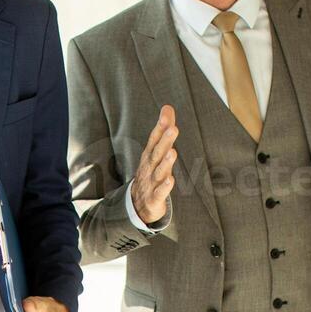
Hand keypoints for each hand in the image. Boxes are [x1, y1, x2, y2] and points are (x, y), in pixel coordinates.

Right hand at [131, 104, 178, 223]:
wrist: (138, 204)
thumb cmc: (150, 172)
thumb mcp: (156, 151)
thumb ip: (163, 129)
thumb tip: (168, 107)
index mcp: (149, 156)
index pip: (154, 140)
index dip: (160, 128)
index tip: (167, 115)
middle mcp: (149, 167)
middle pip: (157, 153)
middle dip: (164, 141)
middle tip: (173, 129)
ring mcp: (150, 183)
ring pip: (158, 172)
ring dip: (165, 163)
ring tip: (173, 152)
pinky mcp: (154, 198)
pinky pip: (159, 193)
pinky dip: (164, 187)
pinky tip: (170, 180)